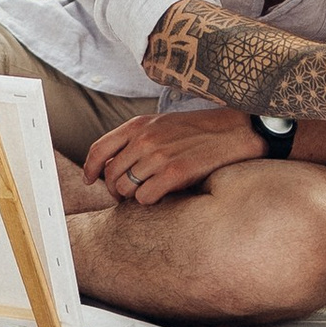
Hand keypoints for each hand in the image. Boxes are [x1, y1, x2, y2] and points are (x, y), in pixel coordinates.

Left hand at [83, 106, 262, 205]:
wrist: (235, 130)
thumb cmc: (198, 130)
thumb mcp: (162, 124)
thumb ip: (137, 139)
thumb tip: (114, 165)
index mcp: (139, 125)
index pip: (99, 149)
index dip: (90, 169)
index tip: (91, 180)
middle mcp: (145, 140)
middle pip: (111, 175)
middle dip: (116, 190)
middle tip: (128, 196)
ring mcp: (159, 156)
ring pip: (125, 189)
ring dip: (133, 197)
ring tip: (149, 194)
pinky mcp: (175, 173)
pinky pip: (144, 198)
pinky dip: (150, 202)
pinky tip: (162, 196)